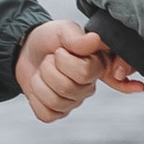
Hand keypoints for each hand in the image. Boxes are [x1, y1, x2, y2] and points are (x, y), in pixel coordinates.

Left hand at [13, 21, 143, 122]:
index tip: (117, 72)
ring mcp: (74, 100)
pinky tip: (40, 85)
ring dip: (41, 80)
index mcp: (97, 64)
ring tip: (43, 69)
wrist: (25, 49)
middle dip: (51, 68)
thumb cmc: (50, 39)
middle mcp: (89, 84)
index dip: (118, 74)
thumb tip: (94, 40)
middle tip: (51, 56)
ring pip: (57, 101)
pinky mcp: (57, 112)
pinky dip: (35, 97)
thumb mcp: (62, 30)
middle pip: (71, 87)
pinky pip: (46, 113)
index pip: (107, 74)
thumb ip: (77, 36)